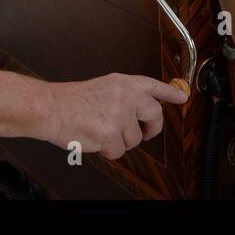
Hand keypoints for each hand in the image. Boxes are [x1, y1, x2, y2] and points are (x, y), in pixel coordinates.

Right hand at [38, 74, 187, 159]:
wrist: (51, 108)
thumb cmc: (71, 100)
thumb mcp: (104, 87)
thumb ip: (125, 94)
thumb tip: (141, 108)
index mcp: (124, 83)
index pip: (155, 86)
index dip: (171, 93)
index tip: (182, 97)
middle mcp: (126, 96)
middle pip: (155, 115)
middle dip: (152, 128)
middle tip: (145, 132)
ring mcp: (120, 116)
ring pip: (135, 138)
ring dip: (120, 141)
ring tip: (102, 130)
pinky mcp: (111, 135)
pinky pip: (119, 151)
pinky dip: (108, 151)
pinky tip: (96, 139)